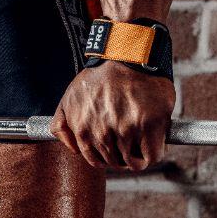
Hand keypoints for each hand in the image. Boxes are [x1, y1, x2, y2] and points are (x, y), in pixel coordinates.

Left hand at [51, 63, 173, 171]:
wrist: (127, 55)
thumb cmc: (102, 75)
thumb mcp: (71, 96)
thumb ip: (63, 124)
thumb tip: (73, 149)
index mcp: (82, 128)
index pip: (95, 160)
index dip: (107, 156)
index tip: (115, 147)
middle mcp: (102, 131)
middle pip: (115, 163)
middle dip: (123, 156)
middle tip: (130, 141)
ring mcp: (127, 129)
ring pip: (134, 162)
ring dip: (139, 155)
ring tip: (140, 138)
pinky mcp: (149, 126)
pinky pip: (152, 156)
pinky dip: (153, 152)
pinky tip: (152, 141)